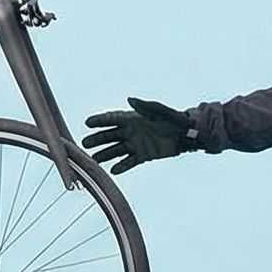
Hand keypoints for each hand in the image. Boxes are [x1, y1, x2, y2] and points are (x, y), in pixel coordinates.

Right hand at [83, 95, 201, 173]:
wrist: (186, 134)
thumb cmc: (173, 119)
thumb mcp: (159, 111)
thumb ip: (145, 107)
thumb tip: (129, 100)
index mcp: (133, 118)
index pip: (112, 119)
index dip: (100, 121)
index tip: (87, 123)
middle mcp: (131, 131)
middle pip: (110, 135)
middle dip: (97, 139)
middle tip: (84, 143)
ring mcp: (136, 144)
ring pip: (116, 150)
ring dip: (105, 154)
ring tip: (94, 159)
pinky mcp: (143, 156)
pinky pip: (129, 162)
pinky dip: (122, 166)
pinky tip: (113, 171)